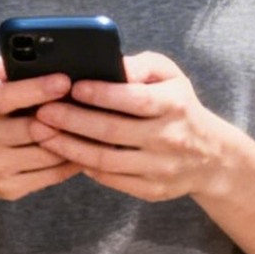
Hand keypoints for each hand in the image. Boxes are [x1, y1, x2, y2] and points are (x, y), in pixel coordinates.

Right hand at [0, 58, 81, 201]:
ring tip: (98, 125)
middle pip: (32, 130)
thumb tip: (32, 52)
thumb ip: (5, 66)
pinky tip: (88, 148)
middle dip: (65, 118)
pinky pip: (51, 176)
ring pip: (48, 155)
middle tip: (94, 105)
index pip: (5, 96)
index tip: (65, 80)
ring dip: (75, 140)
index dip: (36, 89)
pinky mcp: (9, 189)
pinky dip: (72, 161)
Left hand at [30, 50, 227, 202]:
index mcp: (175, 105)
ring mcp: (160, 168)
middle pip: (112, 131)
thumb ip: (141, 66)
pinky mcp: (151, 189)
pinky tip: (64, 152)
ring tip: (43, 133)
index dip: (101, 94)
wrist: (211, 158)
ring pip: (105, 159)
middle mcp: (170, 138)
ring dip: (68, 147)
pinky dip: (83, 165)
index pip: (135, 99)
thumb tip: (110, 64)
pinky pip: (109, 178)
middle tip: (42, 111)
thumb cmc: (180, 108)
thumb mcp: (171, 77)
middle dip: (72, 120)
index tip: (72, 86)